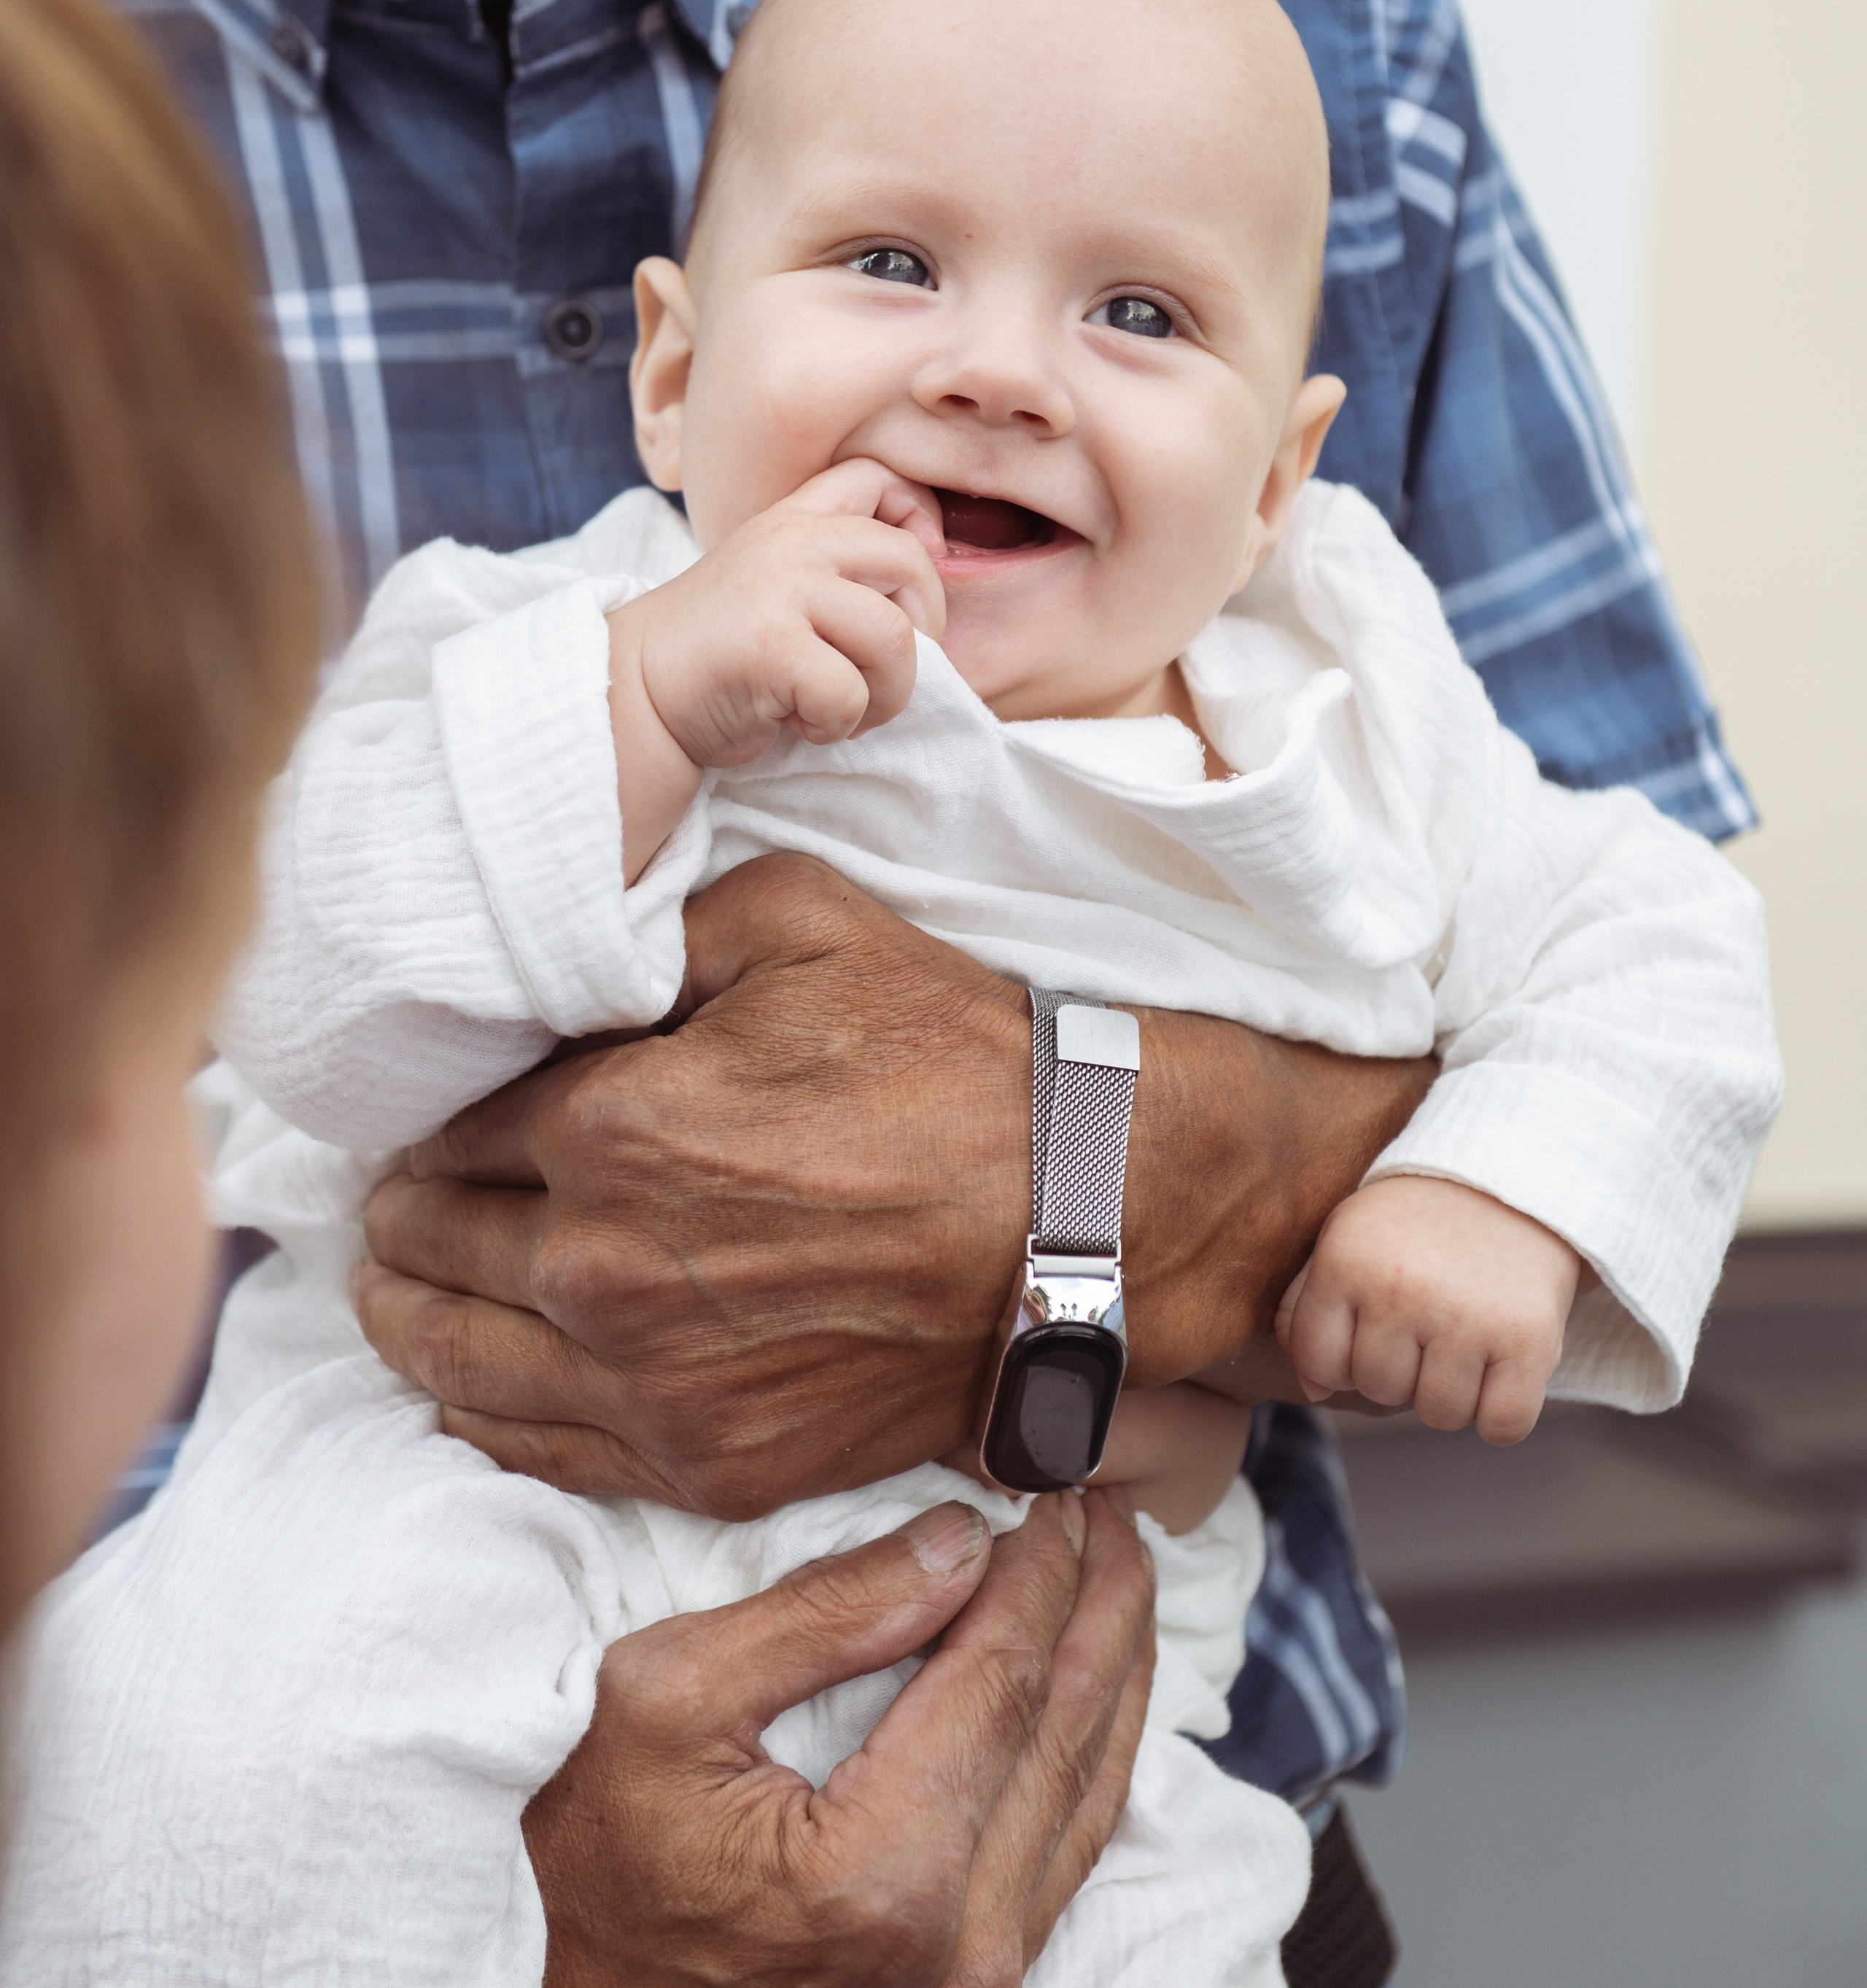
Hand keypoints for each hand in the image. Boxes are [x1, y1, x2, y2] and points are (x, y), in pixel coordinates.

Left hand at [355, 854, 1436, 1512]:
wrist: (1086, 1216)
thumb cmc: (947, 1055)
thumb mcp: (798, 921)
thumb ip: (655, 927)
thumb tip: (568, 962)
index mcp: (610, 1127)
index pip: (451, 1129)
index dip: (435, 1116)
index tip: (431, 1114)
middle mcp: (603, 1270)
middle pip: (431, 1246)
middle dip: (407, 1212)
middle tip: (397, 1197)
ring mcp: (652, 1386)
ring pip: (453, 1361)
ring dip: (409, 1315)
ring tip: (395, 1284)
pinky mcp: (709, 1464)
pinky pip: (536, 1452)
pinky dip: (481, 1410)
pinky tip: (466, 1381)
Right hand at [524, 1491, 1154, 1987]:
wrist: (567, 1985)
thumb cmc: (596, 1843)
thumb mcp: (670, 1694)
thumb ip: (825, 1612)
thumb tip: (962, 1540)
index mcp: (883, 1868)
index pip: (1003, 1679)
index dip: (1040, 1572)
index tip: (1055, 1489)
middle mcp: (954, 1942)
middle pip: (1068, 1732)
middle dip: (1101, 1606)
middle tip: (1112, 1511)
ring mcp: (969, 1978)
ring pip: (1089, 1796)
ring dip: (1115, 1671)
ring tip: (1121, 1575)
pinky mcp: (965, 1984)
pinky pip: (1064, 1852)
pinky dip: (1092, 1752)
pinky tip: (1095, 1687)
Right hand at [619, 457, 945, 769]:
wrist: (635, 695)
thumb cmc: (720, 654)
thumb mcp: (777, 586)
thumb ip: (836, 572)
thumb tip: (930, 603)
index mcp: (793, 520)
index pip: (880, 477)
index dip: (918, 522)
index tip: (904, 589)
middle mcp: (789, 542)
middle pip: (910, 565)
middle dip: (922, 633)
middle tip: (885, 673)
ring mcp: (779, 588)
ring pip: (895, 636)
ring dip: (886, 693)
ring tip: (844, 708)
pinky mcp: (770, 645)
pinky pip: (850, 691)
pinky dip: (838, 724)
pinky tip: (800, 723)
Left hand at [1273, 1172, 1582, 1444]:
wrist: (1512, 1179)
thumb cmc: (1415, 1224)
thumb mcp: (1347, 1238)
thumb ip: (1307, 1308)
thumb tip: (1313, 1388)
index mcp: (1345, 1260)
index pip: (1319, 1362)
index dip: (1343, 1357)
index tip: (1372, 1324)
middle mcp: (1401, 1289)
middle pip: (1380, 1390)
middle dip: (1400, 1368)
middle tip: (1427, 1319)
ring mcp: (1466, 1316)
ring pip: (1440, 1414)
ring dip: (1452, 1390)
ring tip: (1463, 1334)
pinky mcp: (1529, 1338)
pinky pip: (1503, 1425)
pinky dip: (1503, 1413)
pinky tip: (1501, 1365)